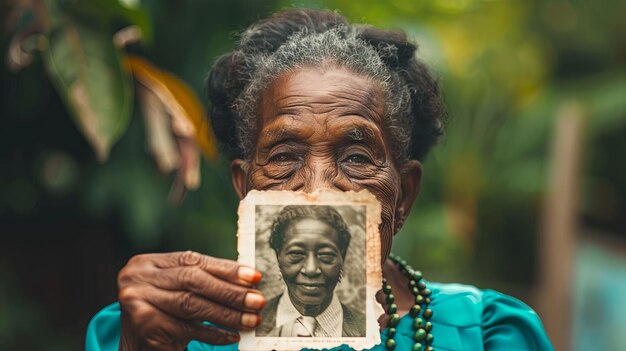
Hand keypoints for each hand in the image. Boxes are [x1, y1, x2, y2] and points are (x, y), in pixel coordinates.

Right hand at [117, 251, 264, 350]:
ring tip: (250, 320)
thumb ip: (204, 279)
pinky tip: (231, 335)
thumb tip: (248, 280)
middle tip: (257, 300)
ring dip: (226, 314)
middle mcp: (139, 277)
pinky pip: (186, 329)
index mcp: (149, 262)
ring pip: (191, 305)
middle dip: (230, 291)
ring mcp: (138, 301)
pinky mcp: (144, 325)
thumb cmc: (163, 310)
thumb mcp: (177, 288)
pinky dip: (213, 333)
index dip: (226, 269)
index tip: (255, 277)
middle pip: (193, 281)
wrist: (133, 343)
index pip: (194, 261)